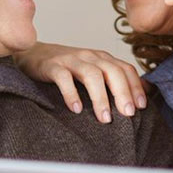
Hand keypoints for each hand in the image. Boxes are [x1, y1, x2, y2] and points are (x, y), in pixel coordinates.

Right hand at [13, 42, 146, 122]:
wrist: (31, 54)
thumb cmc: (65, 67)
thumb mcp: (91, 70)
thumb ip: (111, 80)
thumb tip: (141, 95)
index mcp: (101, 58)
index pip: (125, 69)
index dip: (135, 87)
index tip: (141, 107)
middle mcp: (89, 56)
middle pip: (112, 71)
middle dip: (122, 93)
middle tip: (128, 114)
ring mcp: (70, 60)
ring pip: (91, 75)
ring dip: (100, 97)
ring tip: (104, 118)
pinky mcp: (52, 66)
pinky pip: (63, 78)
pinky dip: (71, 93)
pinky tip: (75, 109)